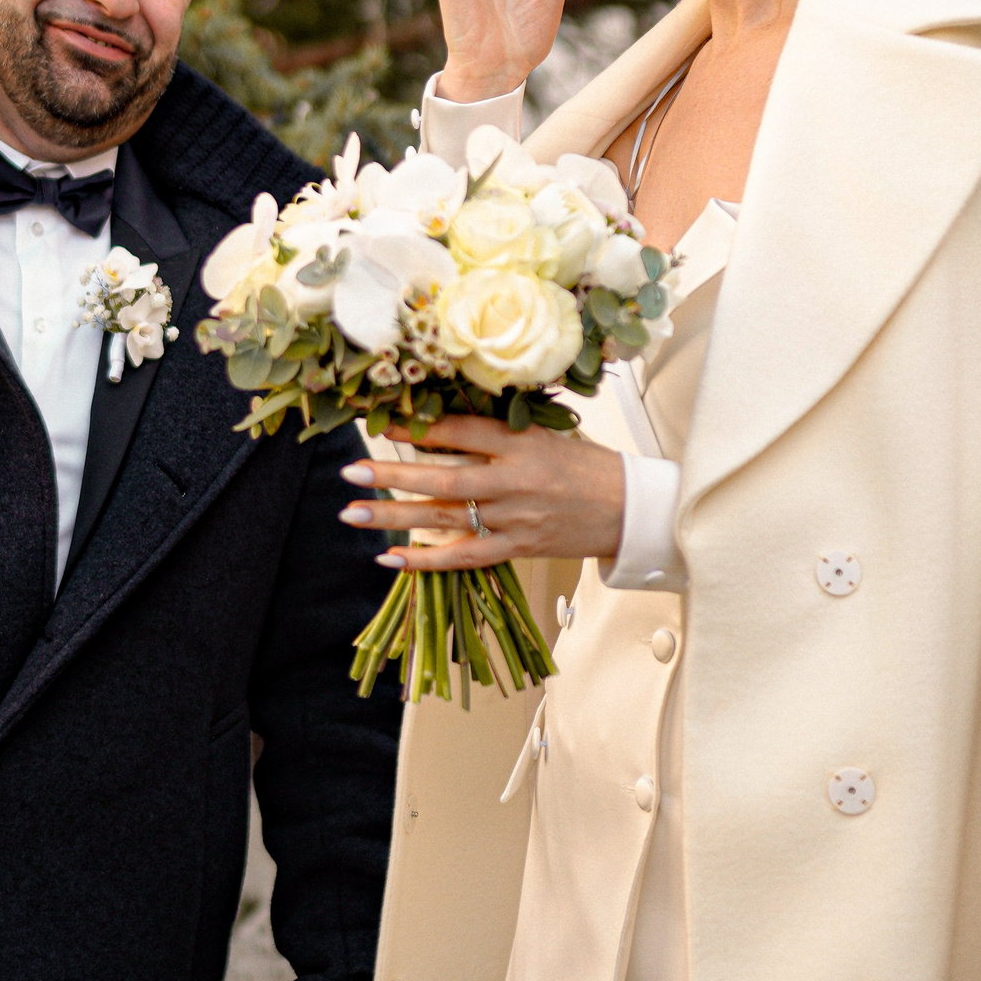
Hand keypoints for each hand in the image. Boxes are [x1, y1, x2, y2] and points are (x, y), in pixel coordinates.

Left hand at [339, 416, 623, 567]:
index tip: (381, 421)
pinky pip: (464, 556)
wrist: (629, 509)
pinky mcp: (517, 549)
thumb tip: (438, 422)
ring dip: (394, 516)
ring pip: (445, 518)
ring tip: (352, 513)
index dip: (419, 426)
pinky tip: (391, 557)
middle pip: (443, 477)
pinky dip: (426, 559)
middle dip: (392, 474)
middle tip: (350, 470)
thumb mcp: (546, 434)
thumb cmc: (586, 466)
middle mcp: (515, 480)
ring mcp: (514, 518)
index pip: (461, 430)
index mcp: (522, 443)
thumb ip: (497, 431)